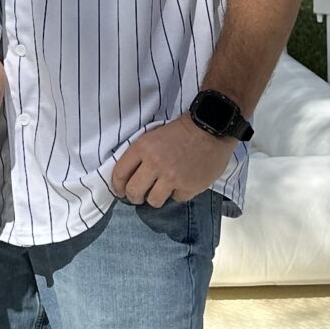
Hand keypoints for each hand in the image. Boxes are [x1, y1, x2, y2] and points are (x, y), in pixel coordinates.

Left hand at [110, 118, 237, 210]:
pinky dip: (178, 193)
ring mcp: (172, 177)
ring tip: (162, 190)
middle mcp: (155, 164)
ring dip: (156, 197)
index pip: (120, 173)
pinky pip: (176, 198)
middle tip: (139, 197)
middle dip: (134, 197)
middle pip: (134, 192)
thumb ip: (141, 154)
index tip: (121, 191)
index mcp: (143, 148)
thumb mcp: (153, 135)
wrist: (212, 128)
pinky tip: (183, 183)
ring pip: (153, 200)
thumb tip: (129, 175)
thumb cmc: (182, 131)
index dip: (117, 186)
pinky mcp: (188, 186)